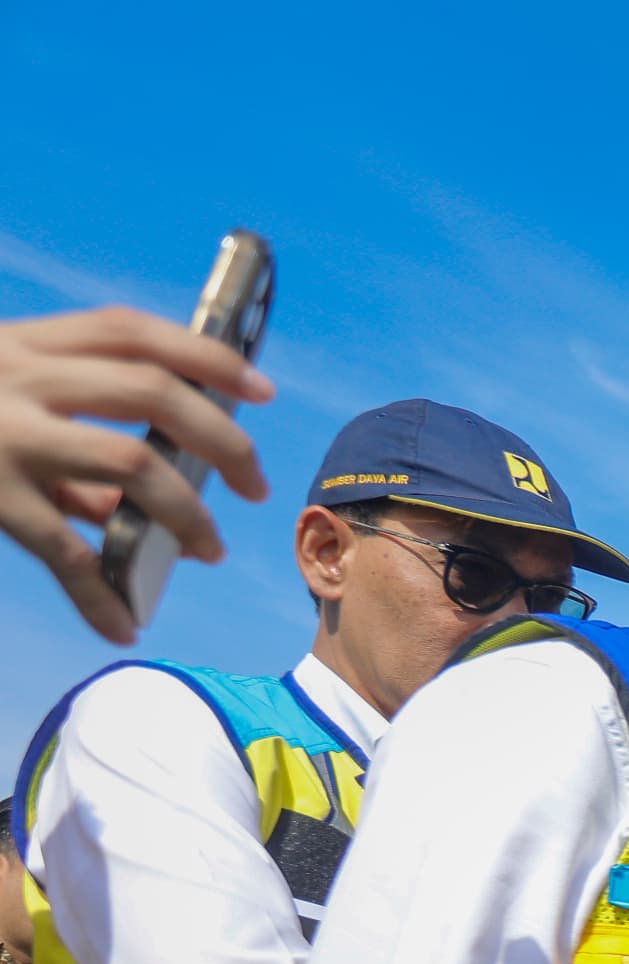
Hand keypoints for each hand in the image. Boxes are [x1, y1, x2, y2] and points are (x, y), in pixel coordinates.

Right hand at [0, 307, 273, 644]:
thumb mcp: (1, 399)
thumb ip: (69, 435)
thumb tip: (139, 505)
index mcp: (25, 342)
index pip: (133, 331)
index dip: (207, 355)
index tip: (260, 390)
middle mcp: (17, 376)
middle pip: (152, 393)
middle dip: (221, 440)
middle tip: (253, 484)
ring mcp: (4, 434)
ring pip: (130, 464)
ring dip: (185, 513)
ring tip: (210, 549)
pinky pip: (63, 550)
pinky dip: (100, 593)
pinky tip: (126, 625)